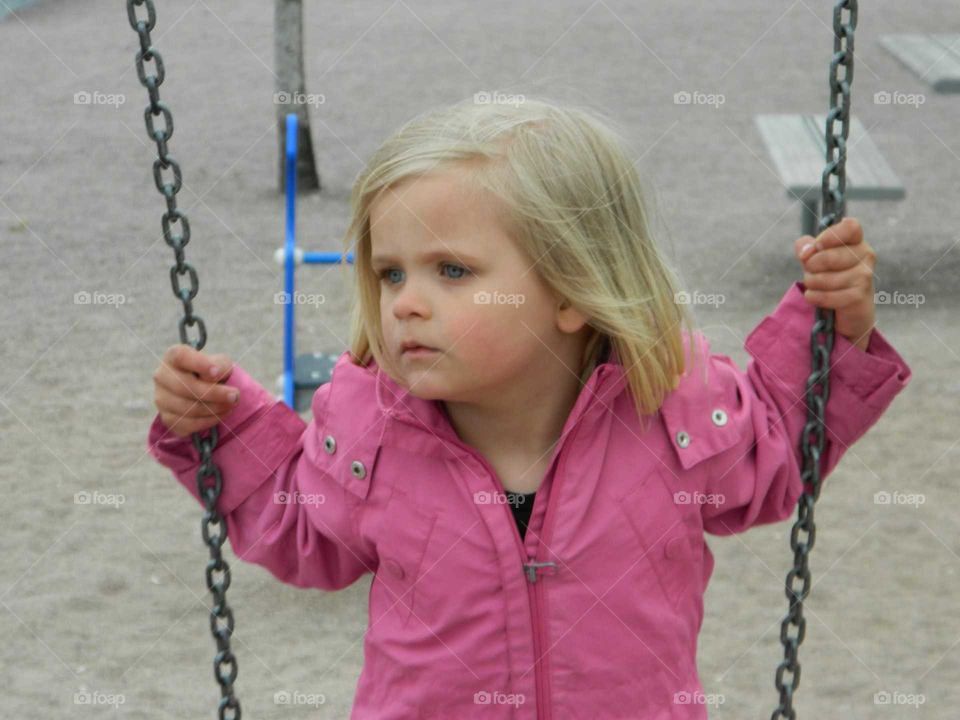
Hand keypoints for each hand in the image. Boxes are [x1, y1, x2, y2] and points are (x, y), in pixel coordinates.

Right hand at [153, 344, 238, 437]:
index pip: (180, 356)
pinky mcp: (167, 419)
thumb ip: (219, 365)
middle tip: (235, 396)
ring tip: (231, 404)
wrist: (204, 390)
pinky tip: (221, 413)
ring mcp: (161, 399)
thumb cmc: (211, 372)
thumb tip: (215, 374)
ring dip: (214, 408)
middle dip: (213, 393)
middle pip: (184, 386)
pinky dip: (208, 421)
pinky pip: (188, 424)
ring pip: (187, 408)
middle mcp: (162, 376)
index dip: (198, 364)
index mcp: (173, 356)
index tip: (217, 372)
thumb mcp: (220, 363)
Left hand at [794, 217, 875, 351]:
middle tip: (812, 272)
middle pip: (826, 256)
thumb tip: (805, 251)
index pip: (850, 226)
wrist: (848, 310)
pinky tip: (816, 297)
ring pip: (823, 278)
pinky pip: (825, 295)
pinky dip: (814, 297)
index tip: (816, 246)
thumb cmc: (830, 277)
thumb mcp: (815, 258)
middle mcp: (865, 255)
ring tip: (817, 285)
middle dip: (810, 267)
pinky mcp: (859, 296)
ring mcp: (865, 276)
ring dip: (812, 283)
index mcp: (856, 240)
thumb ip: (806, 248)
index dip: (828, 236)